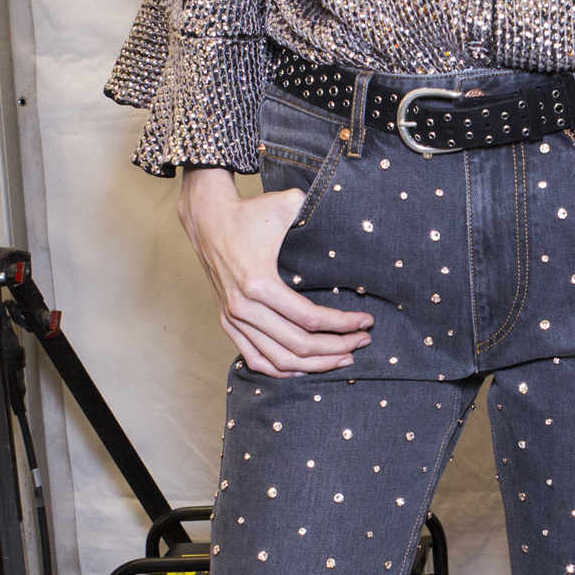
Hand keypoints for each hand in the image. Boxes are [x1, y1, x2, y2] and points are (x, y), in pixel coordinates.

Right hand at [177, 168, 371, 377]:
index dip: (343, 325)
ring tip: (342, 358)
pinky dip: (281, 369)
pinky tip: (305, 368)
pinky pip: (254, 359)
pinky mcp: (227, 321)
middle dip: (337, 347)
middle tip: (362, 341)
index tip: (366, 322)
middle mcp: (244, 307)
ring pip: (279, 360)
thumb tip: (352, 218)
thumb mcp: (287, 205)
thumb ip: (318, 212)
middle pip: (299, 345)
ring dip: (314, 365)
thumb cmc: (250, 212)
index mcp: (259, 283)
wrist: (207, 218)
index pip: (310, 319)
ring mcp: (233, 318)